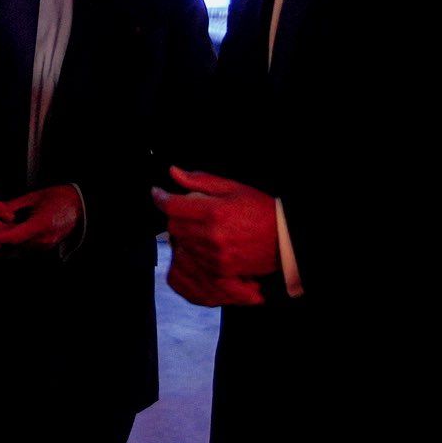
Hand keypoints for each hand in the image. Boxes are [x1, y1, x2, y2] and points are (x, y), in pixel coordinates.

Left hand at [0, 185, 82, 251]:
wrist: (80, 206)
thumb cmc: (60, 197)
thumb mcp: (34, 197)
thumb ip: (13, 206)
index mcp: (42, 224)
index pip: (13, 236)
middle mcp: (43, 239)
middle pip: (12, 244)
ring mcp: (45, 245)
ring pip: (17, 248)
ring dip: (2, 242)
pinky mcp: (44, 247)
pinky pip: (24, 247)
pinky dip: (13, 242)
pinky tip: (4, 235)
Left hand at [154, 167, 278, 306]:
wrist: (284, 240)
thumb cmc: (262, 211)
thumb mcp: (233, 188)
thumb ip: (201, 181)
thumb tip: (174, 173)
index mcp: (214, 211)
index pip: (172, 205)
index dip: (160, 197)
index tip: (157, 193)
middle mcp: (211, 235)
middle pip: (173, 226)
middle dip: (176, 215)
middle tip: (188, 210)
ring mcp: (214, 255)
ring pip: (181, 243)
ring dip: (184, 233)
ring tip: (201, 227)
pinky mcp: (218, 269)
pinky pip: (193, 259)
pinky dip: (193, 249)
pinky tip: (205, 242)